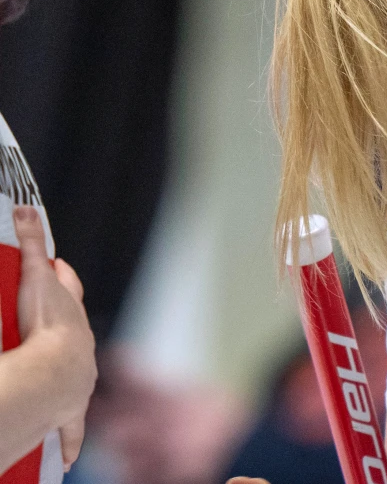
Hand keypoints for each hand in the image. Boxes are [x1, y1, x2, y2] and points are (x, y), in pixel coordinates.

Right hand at [13, 205, 95, 468]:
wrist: (54, 377)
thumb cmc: (44, 332)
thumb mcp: (36, 281)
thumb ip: (32, 245)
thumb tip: (25, 209)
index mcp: (69, 317)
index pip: (63, 285)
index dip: (55, 272)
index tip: (49, 261)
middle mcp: (80, 348)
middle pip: (71, 324)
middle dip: (60, 313)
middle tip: (48, 303)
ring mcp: (77, 381)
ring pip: (74, 368)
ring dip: (65, 365)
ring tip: (53, 367)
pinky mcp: (68, 413)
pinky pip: (68, 430)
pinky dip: (67, 442)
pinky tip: (64, 460)